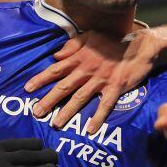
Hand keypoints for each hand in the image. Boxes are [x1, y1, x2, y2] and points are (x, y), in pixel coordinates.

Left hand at [26, 28, 166, 133]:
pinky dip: (97, 118)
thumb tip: (55, 56)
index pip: (55, 69)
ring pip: (80, 98)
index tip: (28, 89)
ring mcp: (100, 80)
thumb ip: (71, 46)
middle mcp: (86, 70)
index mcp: (79, 58)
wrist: (137, 47)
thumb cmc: (111, 42)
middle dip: (49, 100)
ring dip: (67, 112)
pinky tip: (90, 129)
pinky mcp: (115, 88)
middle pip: (64, 87)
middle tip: (36, 112)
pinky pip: (104, 105)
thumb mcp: (89, 36)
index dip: (41, 79)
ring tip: (56, 124)